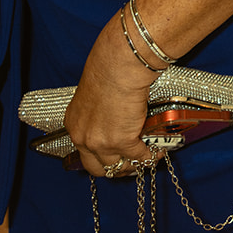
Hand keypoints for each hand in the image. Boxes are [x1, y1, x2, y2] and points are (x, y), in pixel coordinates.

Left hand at [64, 16, 158, 176]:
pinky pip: (140, 156)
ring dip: (134, 165)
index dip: (100, 156)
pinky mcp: (123, 141)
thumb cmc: (109, 67)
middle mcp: (83, 137)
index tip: (114, 154)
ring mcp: (101, 142)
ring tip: (146, 158)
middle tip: (130, 163)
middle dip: (115, 169)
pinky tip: (158, 151)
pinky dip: (150, 156)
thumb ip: (99, 107)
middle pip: (97, 168)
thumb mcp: (94, 92)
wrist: (119, 64)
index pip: (83, 151)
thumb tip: (115, 109)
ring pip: (118, 167)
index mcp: (74, 123)